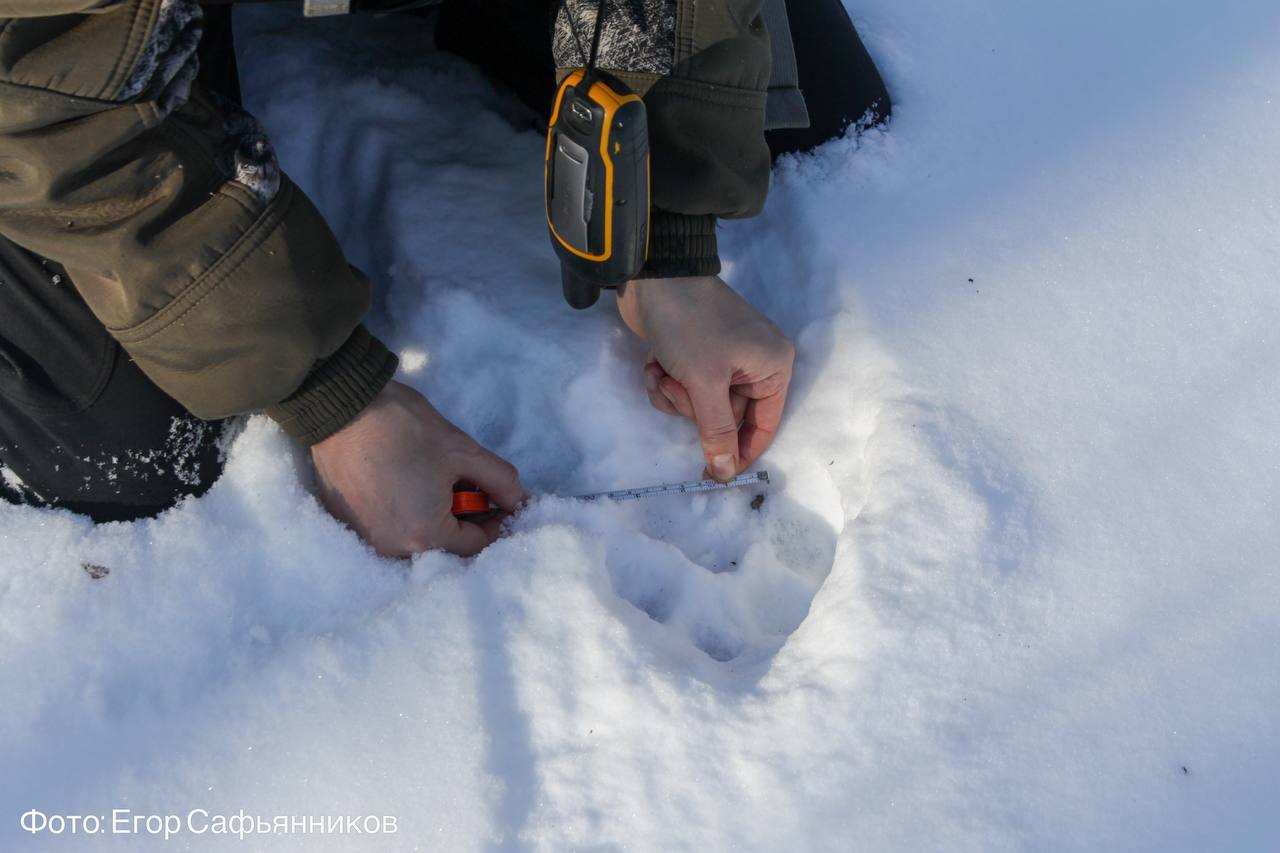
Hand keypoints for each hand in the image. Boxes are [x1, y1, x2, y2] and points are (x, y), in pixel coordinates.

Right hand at [310, 380, 524, 557]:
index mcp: (425, 536)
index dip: (494, 520)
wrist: (341, 407)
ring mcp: (366, 538)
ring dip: (432, 515)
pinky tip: (405, 481)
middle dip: (462, 517)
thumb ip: (500, 481)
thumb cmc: (406, 428)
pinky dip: (403, 511)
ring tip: (434, 479)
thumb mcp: (465, 451)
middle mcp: (393, 548)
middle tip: (464, 483)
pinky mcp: (346, 523)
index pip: (475, 544)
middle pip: (444, 544)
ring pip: (414, 536)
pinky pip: (387, 527)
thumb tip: (517, 501)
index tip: (498, 498)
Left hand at [616, 275, 794, 480]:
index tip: (713, 475)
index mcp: (773, 367)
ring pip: (698, 407)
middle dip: (692, 408)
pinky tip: (654, 363)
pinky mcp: (695, 356)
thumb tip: (725, 473)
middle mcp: (755, 364)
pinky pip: (684, 389)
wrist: (651, 279)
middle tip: (678, 388)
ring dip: (674, 396)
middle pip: (726, 418)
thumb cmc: (690, 326)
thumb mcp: (706, 382)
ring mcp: (724, 360)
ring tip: (663, 371)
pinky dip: (665, 381)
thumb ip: (717, 431)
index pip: (763, 425)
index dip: (739, 452)